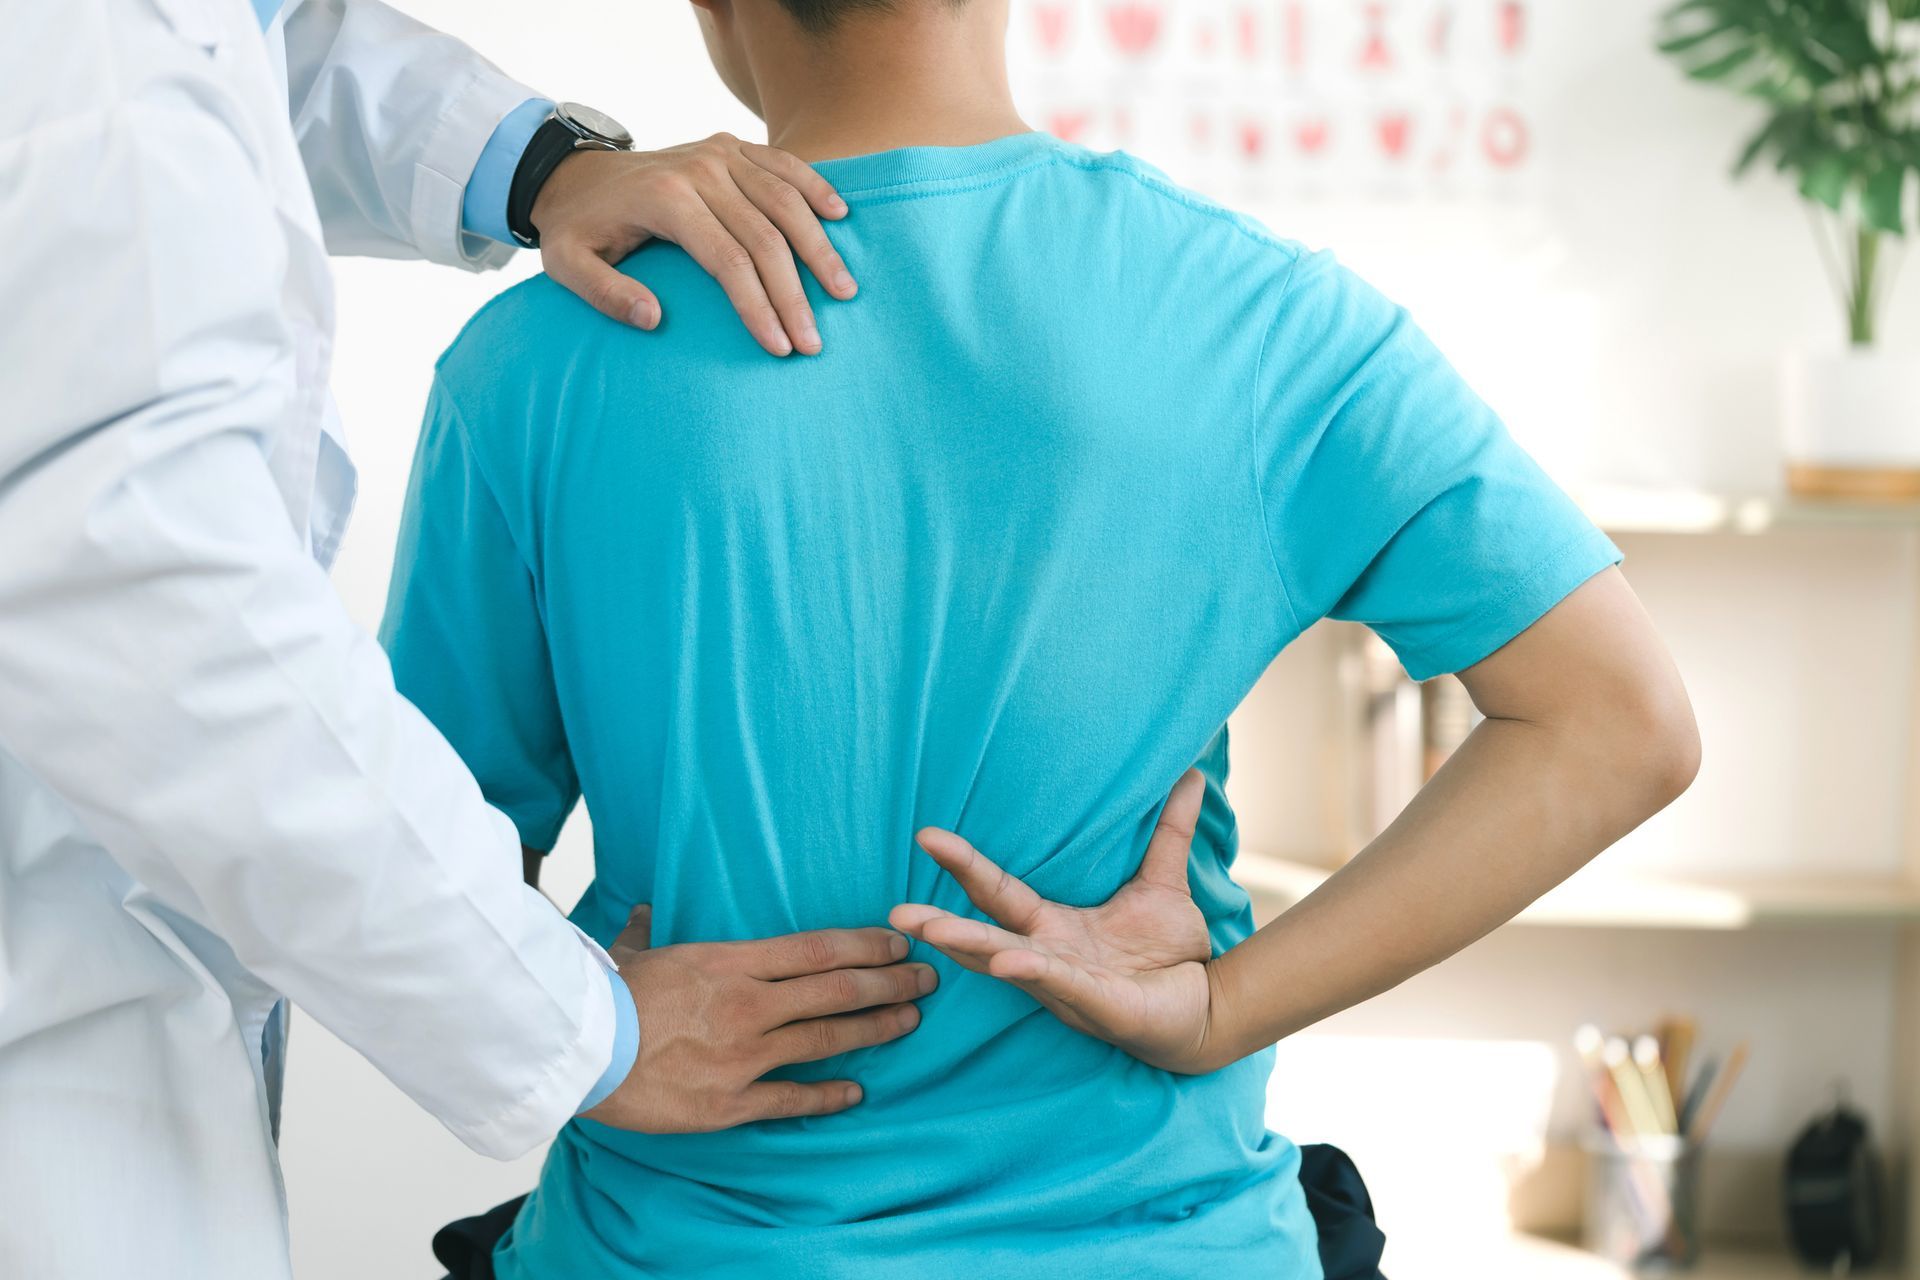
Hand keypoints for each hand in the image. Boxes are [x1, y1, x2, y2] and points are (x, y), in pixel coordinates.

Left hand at [533, 133, 857, 355]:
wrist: (573, 173)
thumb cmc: (577, 227)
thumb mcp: (566, 264)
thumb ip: (605, 294)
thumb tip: (654, 320)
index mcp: (665, 198)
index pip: (728, 260)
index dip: (759, 307)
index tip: (780, 348)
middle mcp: (699, 169)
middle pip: (765, 237)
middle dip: (795, 295)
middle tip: (814, 343)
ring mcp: (719, 152)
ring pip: (785, 201)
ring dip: (819, 249)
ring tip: (844, 292)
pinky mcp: (731, 146)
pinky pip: (784, 163)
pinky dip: (815, 188)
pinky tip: (841, 217)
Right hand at [583, 907, 936, 1132]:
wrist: (579, 1052)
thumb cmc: (603, 997)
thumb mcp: (629, 953)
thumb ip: (646, 932)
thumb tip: (642, 911)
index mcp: (731, 962)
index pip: (817, 949)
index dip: (865, 946)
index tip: (898, 942)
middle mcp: (750, 1005)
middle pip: (837, 989)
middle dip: (890, 982)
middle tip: (928, 978)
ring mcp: (745, 1055)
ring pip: (828, 1037)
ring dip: (876, 1028)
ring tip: (911, 1021)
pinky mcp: (731, 1102)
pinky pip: (792, 1097)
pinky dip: (830, 1095)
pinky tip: (858, 1093)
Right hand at [888, 770, 1225, 1073]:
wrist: (1210, 1007)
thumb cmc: (1172, 953)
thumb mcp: (1164, 884)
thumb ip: (1168, 832)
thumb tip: (1191, 774)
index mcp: (1052, 926)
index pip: (997, 891)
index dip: (963, 865)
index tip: (925, 835)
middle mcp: (1047, 957)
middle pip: (985, 934)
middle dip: (941, 923)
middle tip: (896, 911)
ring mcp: (1069, 986)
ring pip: (1009, 965)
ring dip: (971, 948)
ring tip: (931, 929)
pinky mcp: (1101, 1007)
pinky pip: (1064, 985)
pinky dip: (1036, 973)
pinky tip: (1010, 961)